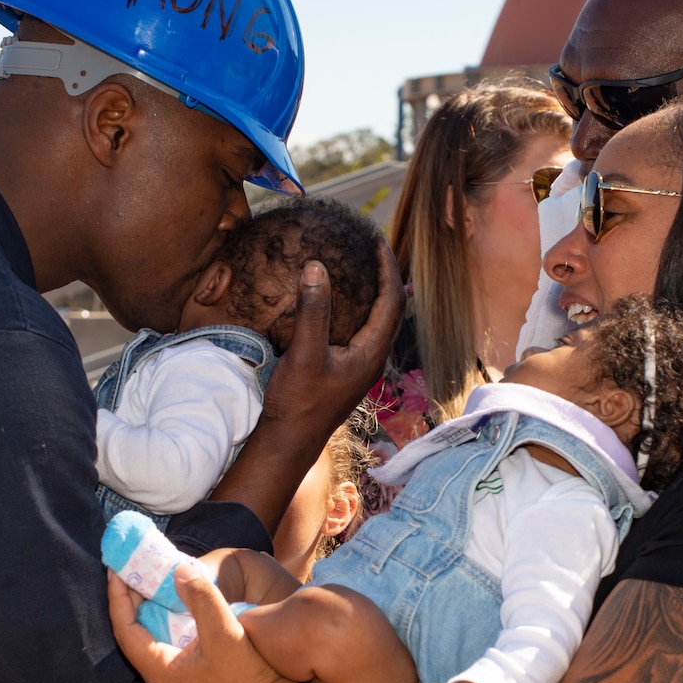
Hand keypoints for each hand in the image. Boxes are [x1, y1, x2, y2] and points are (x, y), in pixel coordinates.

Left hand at [108, 561, 284, 682]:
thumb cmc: (248, 673)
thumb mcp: (226, 631)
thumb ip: (202, 598)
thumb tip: (179, 570)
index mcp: (160, 670)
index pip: (126, 630)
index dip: (118, 598)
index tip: (115, 570)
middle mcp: (160, 679)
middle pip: (132, 635)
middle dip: (128, 601)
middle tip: (129, 571)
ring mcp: (173, 680)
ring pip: (147, 640)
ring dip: (144, 611)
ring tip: (145, 583)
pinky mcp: (187, 677)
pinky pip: (162, 643)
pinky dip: (161, 621)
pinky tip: (170, 606)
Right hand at [211, 242, 402, 528]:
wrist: (290, 440)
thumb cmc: (299, 401)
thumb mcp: (305, 353)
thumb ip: (313, 310)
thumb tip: (317, 267)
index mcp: (372, 353)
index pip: (392, 301)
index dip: (387, 268)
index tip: (377, 242)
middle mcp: (373, 358)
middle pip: (391, 309)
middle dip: (386, 277)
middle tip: (373, 250)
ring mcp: (361, 367)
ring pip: (378, 321)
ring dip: (375, 294)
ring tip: (363, 269)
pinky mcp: (348, 371)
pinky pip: (363, 331)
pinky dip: (359, 309)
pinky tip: (342, 304)